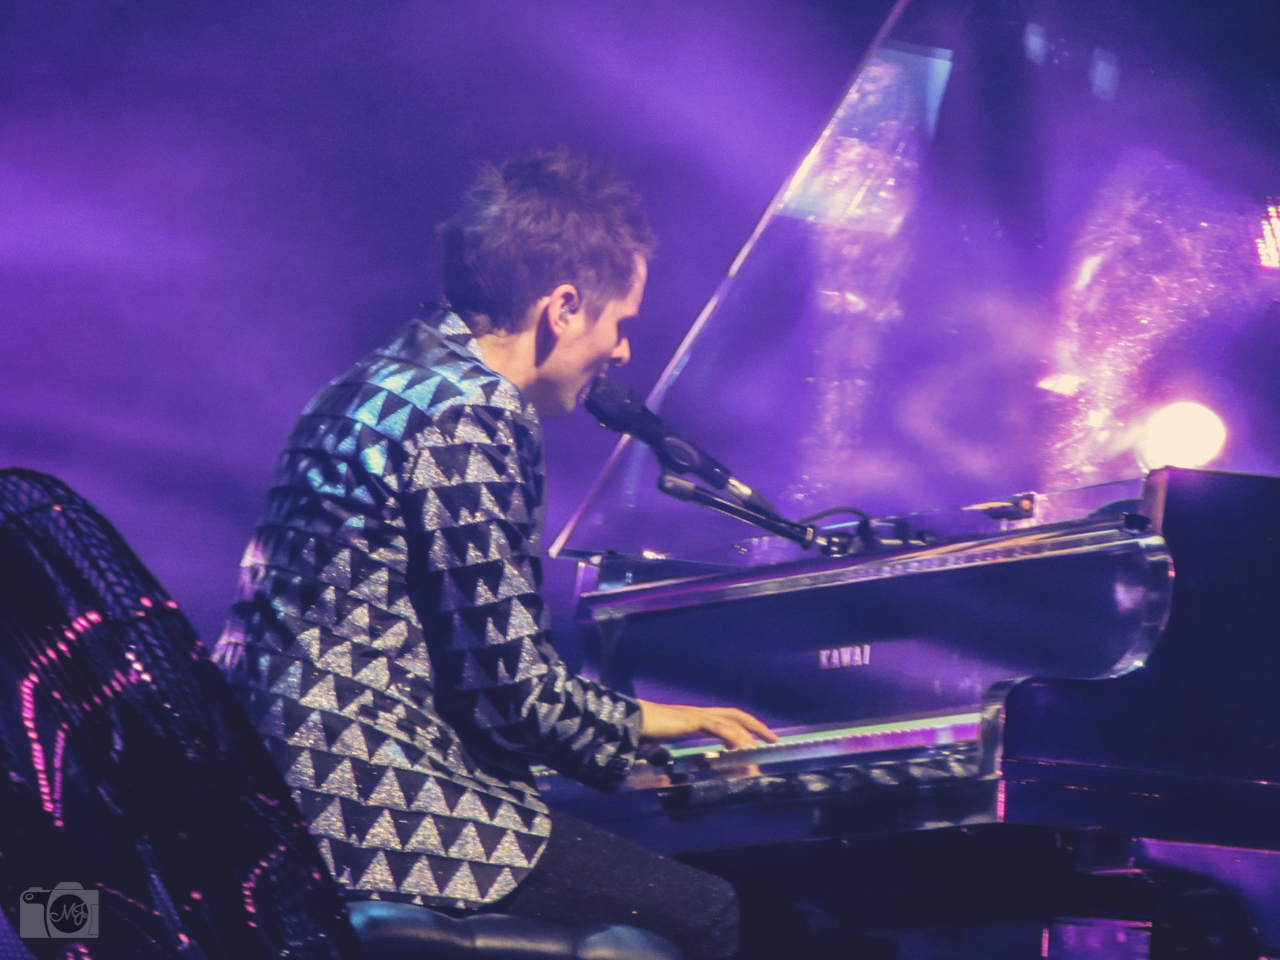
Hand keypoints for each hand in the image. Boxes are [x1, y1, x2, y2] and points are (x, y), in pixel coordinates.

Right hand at [636, 699, 777, 750]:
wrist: (628, 721)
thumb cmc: (639, 731)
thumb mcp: (655, 745)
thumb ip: (662, 752)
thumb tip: (661, 761)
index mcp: (692, 717)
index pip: (724, 718)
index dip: (741, 726)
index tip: (756, 738)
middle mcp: (697, 713)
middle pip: (734, 714)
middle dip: (755, 725)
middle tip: (772, 738)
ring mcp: (695, 715)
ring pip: (730, 721)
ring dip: (747, 734)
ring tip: (759, 747)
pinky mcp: (691, 720)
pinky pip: (718, 727)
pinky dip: (732, 736)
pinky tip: (742, 746)